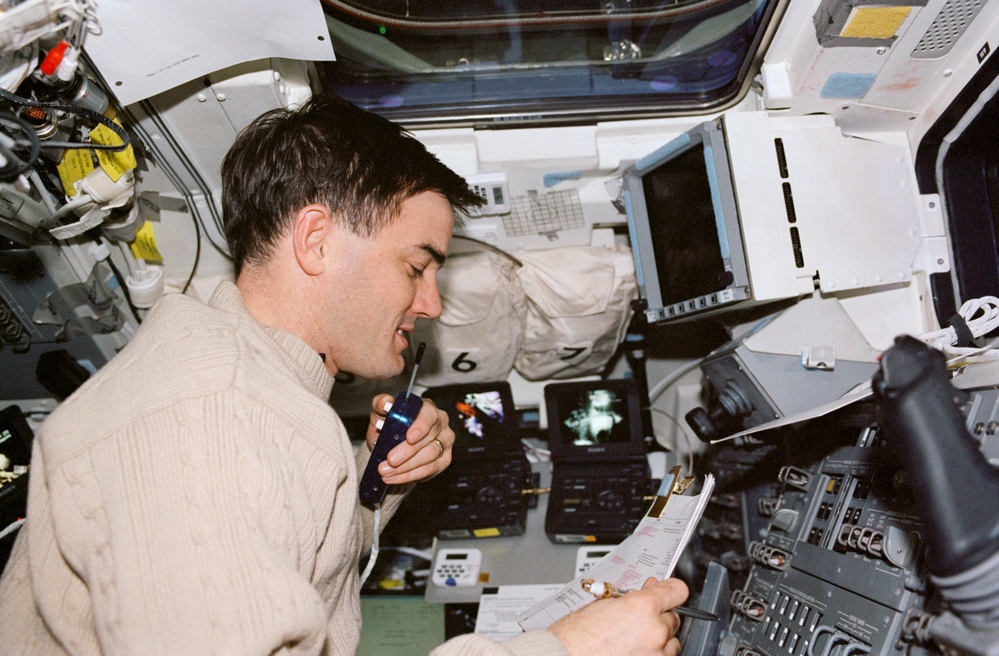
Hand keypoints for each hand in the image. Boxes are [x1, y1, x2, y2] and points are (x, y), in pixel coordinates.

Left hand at [366, 393, 452, 484]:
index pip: (429, 415)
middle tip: (390, 460)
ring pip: (430, 456)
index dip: (420, 426)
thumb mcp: (381, 414)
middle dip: (408, 452)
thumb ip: (381, 405)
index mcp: (427, 408)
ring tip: (387, 471)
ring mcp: (445, 441)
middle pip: (429, 438)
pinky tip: (395, 477)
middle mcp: (441, 423)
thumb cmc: (389, 427)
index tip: (409, 437)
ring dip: (406, 466)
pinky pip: (430, 470)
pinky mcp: (445, 459)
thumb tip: (384, 402)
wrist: (392, 447)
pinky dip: (410, 475)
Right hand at [549, 577, 688, 655]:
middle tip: (639, 621)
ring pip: (672, 643)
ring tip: (635, 641)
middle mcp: (654, 630)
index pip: (676, 591)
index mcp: (642, 607)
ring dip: (659, 640)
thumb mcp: (603, 605)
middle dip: (659, 618)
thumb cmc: (576, 637)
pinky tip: (634, 651)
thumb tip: (648, 591)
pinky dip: (653, 654)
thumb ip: (632, 598)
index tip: (669, 591)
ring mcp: (656, 654)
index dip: (670, 590)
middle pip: (673, 618)